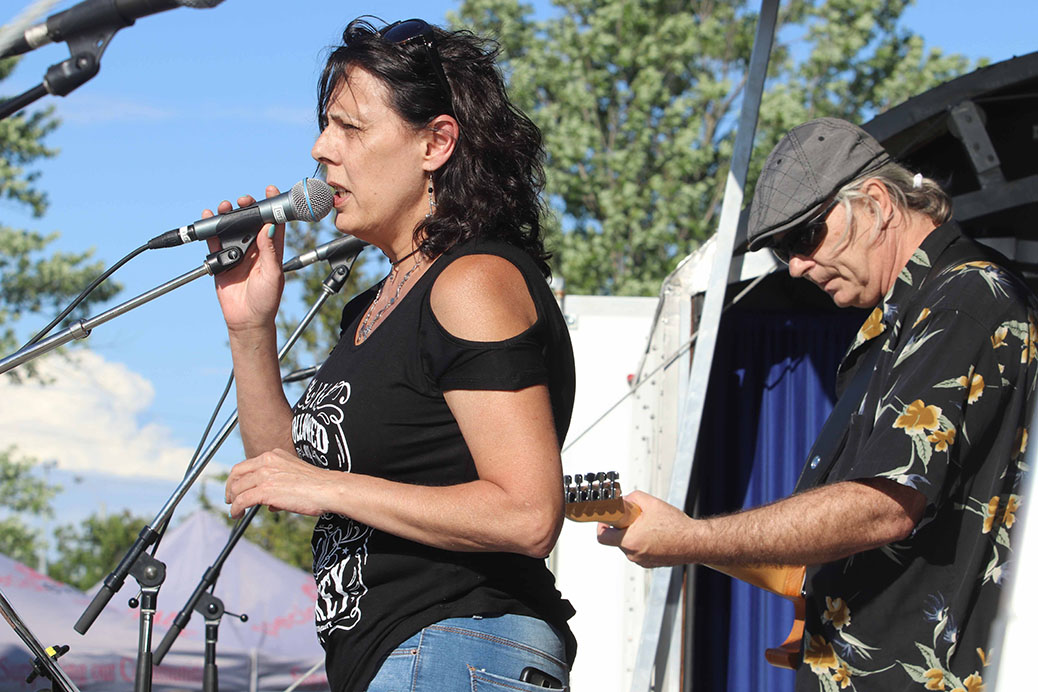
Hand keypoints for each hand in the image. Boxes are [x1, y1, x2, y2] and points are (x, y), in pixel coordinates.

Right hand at [205, 185, 285, 332]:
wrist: (247, 319)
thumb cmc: (266, 299)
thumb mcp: (272, 274)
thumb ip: (270, 251)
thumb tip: (269, 227)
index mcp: (272, 249)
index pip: (274, 223)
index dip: (273, 206)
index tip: (271, 191)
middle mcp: (255, 248)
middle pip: (251, 221)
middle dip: (247, 206)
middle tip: (244, 200)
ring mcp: (237, 252)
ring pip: (232, 227)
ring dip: (228, 214)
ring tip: (226, 207)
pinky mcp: (221, 259)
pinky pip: (214, 240)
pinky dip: (210, 228)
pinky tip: (208, 216)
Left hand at [224, 448, 333, 518]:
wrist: (328, 489)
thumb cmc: (318, 485)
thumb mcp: (295, 476)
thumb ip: (279, 485)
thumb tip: (270, 504)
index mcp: (274, 456)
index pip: (246, 465)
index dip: (238, 478)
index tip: (237, 488)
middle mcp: (267, 462)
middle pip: (237, 474)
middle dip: (230, 488)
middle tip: (230, 499)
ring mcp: (265, 475)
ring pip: (237, 488)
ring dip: (232, 501)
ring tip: (234, 511)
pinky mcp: (265, 491)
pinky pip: (242, 500)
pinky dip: (236, 508)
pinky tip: (236, 514)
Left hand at [596, 490, 695, 567]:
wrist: (695, 542)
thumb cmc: (675, 525)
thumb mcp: (651, 503)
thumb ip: (632, 498)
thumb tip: (624, 500)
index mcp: (629, 540)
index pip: (602, 537)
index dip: (602, 526)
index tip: (607, 520)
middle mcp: (633, 554)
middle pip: (617, 540)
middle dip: (623, 528)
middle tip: (634, 518)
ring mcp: (642, 561)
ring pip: (630, 545)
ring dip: (635, 535)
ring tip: (650, 526)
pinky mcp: (651, 564)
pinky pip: (641, 551)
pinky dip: (645, 543)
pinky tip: (657, 535)